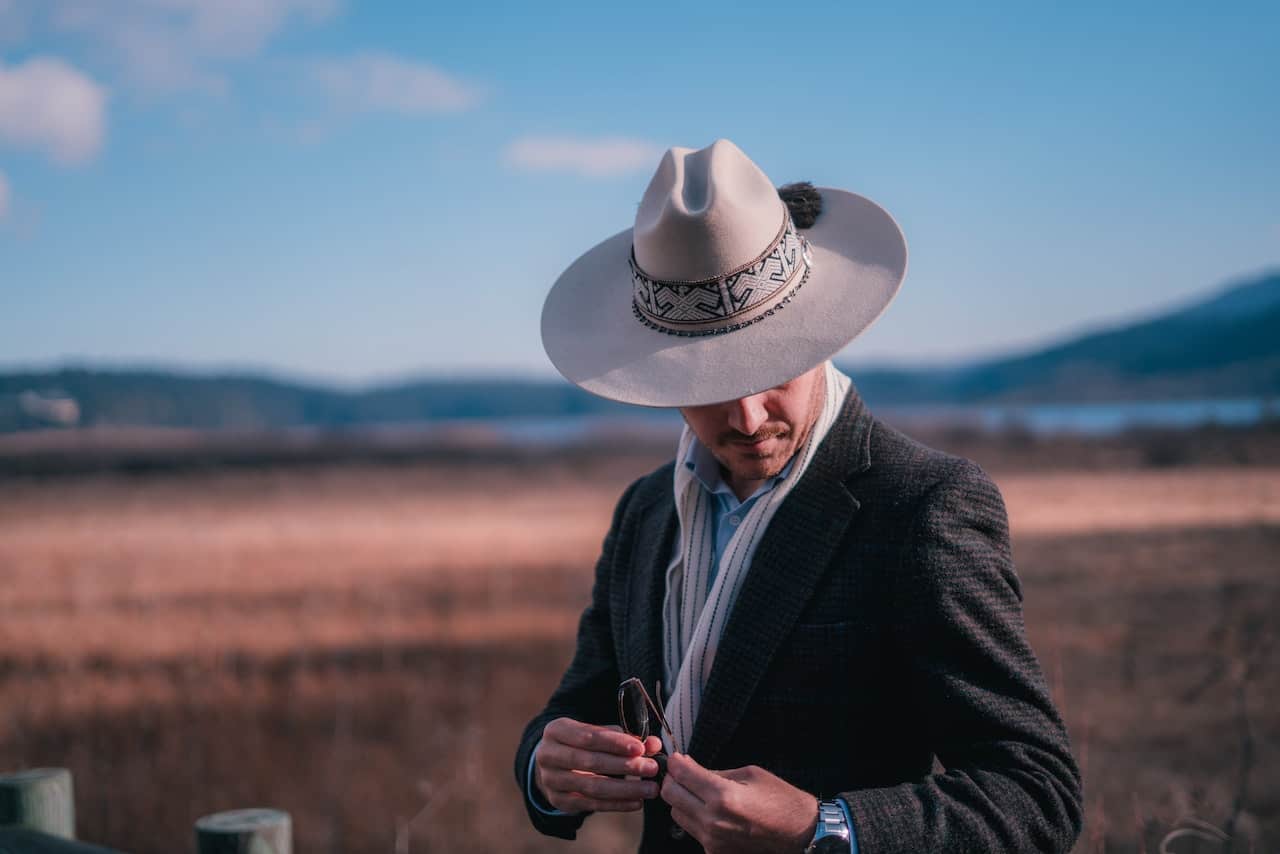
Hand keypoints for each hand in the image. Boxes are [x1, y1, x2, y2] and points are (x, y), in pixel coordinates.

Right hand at [534, 717, 663, 813]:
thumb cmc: (581, 743)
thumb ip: (624, 738)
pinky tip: (636, 802)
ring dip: (625, 789)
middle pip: (590, 762)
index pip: (588, 736)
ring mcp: (551, 780)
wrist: (553, 764)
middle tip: (651, 768)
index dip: (616, 743)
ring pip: (592, 786)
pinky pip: (591, 804)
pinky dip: (616, 804)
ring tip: (650, 788)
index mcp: (556, 730)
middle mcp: (548, 755)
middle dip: (625, 766)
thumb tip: (653, 744)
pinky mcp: (559, 801)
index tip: (640, 748)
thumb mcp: (597, 733)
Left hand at [660, 751, 817, 852]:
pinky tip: (707, 808)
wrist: (799, 833)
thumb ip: (715, 772)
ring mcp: (712, 840)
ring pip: (676, 814)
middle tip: (682, 772)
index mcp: (723, 796)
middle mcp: (713, 821)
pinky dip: (693, 816)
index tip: (676, 758)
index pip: (682, 775)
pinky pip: (692, 830)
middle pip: (671, 796)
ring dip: (681, 799)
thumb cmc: (780, 801)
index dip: (675, 762)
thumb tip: (689, 768)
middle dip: (673, 780)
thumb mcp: (750, 774)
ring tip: (695, 790)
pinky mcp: (715, 852)